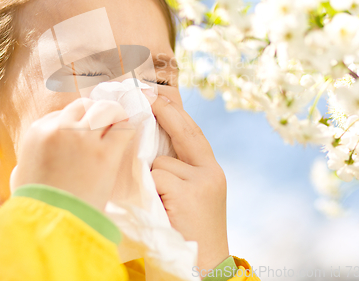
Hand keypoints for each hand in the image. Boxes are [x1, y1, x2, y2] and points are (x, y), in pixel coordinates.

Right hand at [10, 97, 135, 210]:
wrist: (49, 225)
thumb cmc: (34, 204)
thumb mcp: (22, 173)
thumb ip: (32, 157)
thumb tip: (43, 153)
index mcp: (38, 131)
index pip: (64, 112)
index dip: (77, 120)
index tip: (85, 129)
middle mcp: (60, 128)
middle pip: (85, 105)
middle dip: (95, 112)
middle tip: (105, 122)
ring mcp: (83, 138)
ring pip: (106, 109)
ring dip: (114, 114)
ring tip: (119, 123)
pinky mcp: (105, 153)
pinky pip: (123, 128)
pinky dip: (127, 129)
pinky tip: (126, 137)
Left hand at [143, 90, 228, 274]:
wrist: (204, 270)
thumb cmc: (189, 233)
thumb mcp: (189, 197)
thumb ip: (177, 171)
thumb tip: (149, 144)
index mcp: (211, 171)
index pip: (193, 132)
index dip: (175, 112)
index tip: (157, 96)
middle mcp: (210, 171)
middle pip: (185, 131)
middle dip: (165, 111)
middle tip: (146, 95)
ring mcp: (201, 181)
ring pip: (161, 161)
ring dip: (151, 176)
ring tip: (160, 202)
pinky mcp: (189, 192)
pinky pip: (156, 176)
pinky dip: (150, 188)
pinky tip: (159, 207)